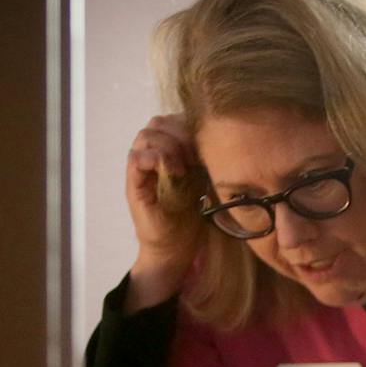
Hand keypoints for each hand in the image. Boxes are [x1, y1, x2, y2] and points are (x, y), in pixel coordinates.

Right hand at [125, 114, 203, 309]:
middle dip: (182, 131)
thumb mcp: (208, 180)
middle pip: (159, 122)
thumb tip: (230, 136)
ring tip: (188, 163)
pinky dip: (156, 158)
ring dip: (171, 144)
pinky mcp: (134, 183)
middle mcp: (153, 154)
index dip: (190, 124)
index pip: (174, 120)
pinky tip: (176, 170)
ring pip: (147, 136)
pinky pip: (136, 158)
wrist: (178, 246)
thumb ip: (209, 158)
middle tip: (199, 152)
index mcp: (170, 150)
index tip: (211, 140)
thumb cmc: (195, 215)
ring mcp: (142, 168)